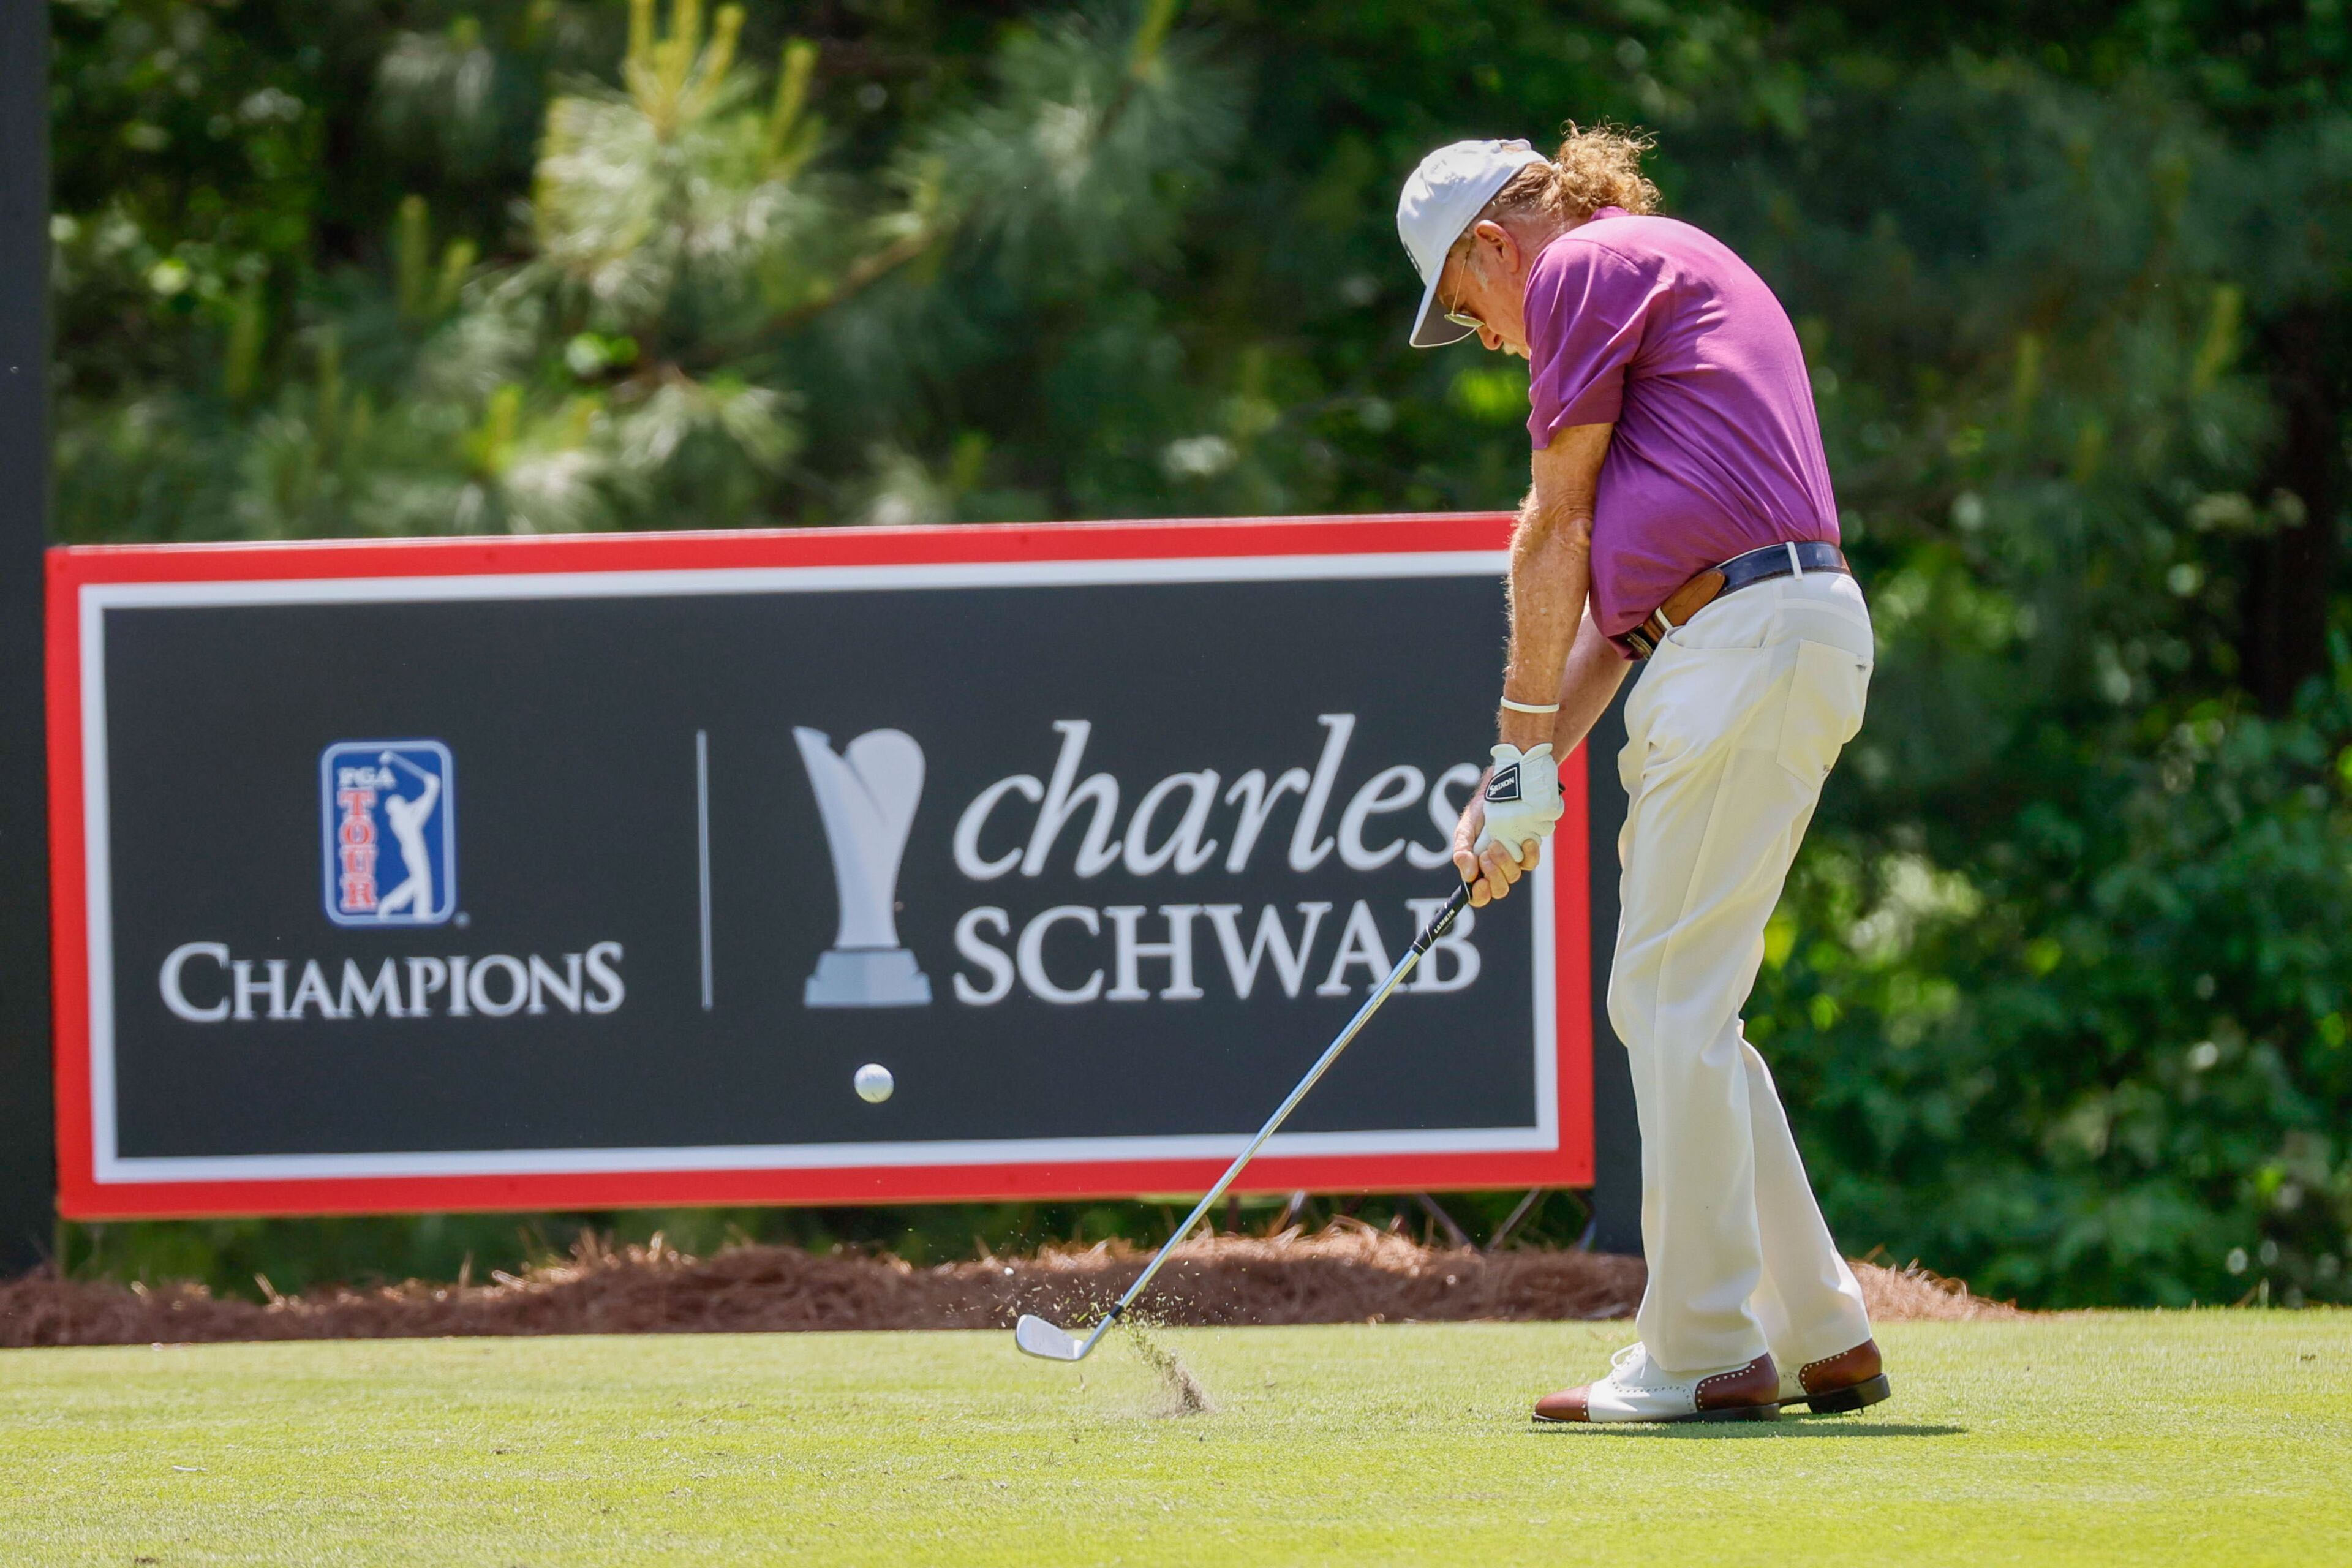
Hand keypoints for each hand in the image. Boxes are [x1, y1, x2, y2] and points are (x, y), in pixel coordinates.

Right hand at [1461, 742, 1559, 905]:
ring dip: (1505, 862)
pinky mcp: (1528, 850)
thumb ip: (1462, 851)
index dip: (1480, 895)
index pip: (1480, 894)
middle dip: (1493, 875)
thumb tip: (1467, 874)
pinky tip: (1525, 841)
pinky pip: (1532, 862)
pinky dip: (1529, 854)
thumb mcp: (1465, 829)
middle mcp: (1497, 868)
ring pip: (1514, 876)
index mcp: (1478, 868)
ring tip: (1497, 842)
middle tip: (1486, 856)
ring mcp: (1514, 860)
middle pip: (1499, 889)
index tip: (1479, 883)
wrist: (1500, 790)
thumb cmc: (1479, 812)